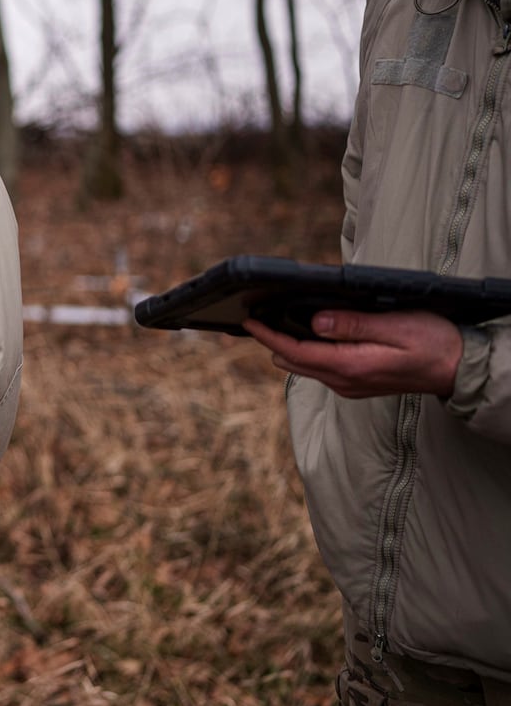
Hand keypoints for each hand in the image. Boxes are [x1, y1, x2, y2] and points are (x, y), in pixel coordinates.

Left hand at [241, 310, 462, 399]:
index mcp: (350, 366)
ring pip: (305, 367)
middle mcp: (344, 381)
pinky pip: (320, 370)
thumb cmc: (432, 342)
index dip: (268, 336)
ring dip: (287, 348)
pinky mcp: (356, 384)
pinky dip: (305, 354)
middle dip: (271, 341)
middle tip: (252, 319)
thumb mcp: (394, 326)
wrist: (457, 368)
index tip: (248, 322)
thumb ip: (352, 326)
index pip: (295, 352)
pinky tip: (304, 338)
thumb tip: (314, 322)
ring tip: (270, 326)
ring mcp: (349, 386)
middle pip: (293, 361)